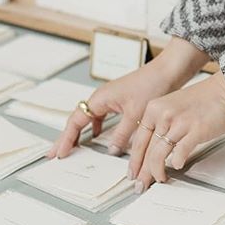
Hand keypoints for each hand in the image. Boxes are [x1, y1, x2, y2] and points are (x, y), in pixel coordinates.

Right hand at [48, 38, 208, 159]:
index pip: (76, 120)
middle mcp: (103, 97)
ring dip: (81, 133)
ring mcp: (111, 98)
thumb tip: (111, 150)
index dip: (67, 138)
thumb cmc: (152, 85)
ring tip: (73, 148)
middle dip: (67, 137)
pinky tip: (99, 137)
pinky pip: (102, 116)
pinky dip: (97, 127)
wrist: (169, 71)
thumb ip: (122, 135)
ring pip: (90, 118)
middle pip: (79, 119)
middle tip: (55, 154)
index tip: (59, 153)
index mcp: (101, 98)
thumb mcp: (136, 115)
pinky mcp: (122, 100)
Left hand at [129, 70, 224, 192]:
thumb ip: (160, 124)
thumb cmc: (203, 99)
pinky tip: (177, 165)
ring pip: (159, 154)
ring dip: (157, 171)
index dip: (134, 161)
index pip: (138, 140)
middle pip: (147, 150)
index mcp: (155, 108)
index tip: (133, 172)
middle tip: (141, 184)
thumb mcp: (172, 106)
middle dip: (143, 172)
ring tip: (160, 178)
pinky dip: (176, 162)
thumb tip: (151, 148)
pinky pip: (180, 153)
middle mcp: (164, 114)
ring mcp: (180, 122)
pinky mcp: (195, 130)